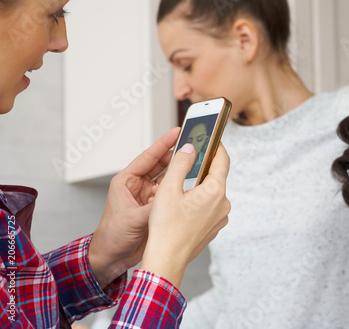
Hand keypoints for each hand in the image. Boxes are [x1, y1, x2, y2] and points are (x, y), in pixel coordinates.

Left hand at [88, 127, 179, 287]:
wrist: (112, 257)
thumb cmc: (112, 235)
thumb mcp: (134, 219)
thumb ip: (155, 207)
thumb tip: (173, 197)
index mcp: (126, 181)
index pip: (148, 157)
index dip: (163, 144)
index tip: (177, 132)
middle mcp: (138, 186)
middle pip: (160, 165)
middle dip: (175, 154)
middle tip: (192, 143)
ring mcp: (147, 197)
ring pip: (167, 179)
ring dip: (179, 171)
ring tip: (195, 160)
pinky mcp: (155, 208)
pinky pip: (170, 194)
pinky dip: (180, 188)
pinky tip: (192, 184)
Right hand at [140, 143, 230, 287]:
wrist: (166, 261)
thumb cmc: (165, 228)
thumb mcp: (168, 189)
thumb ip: (181, 163)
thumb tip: (191, 148)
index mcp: (215, 192)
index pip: (222, 160)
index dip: (216, 145)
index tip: (210, 136)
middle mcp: (223, 204)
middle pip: (216, 176)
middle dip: (203, 166)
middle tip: (189, 157)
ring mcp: (219, 217)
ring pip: (211, 192)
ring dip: (199, 184)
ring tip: (181, 183)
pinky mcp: (213, 227)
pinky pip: (209, 206)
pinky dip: (199, 199)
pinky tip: (183, 203)